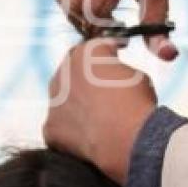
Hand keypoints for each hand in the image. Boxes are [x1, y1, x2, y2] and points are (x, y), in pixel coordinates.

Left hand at [43, 40, 156, 183]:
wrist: (127, 138)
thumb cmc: (136, 104)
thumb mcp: (137, 76)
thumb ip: (119, 71)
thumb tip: (116, 77)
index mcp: (87, 53)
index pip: (95, 48)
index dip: (107, 54)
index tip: (115, 59)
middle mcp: (64, 71)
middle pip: (73, 69)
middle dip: (86, 76)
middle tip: (102, 89)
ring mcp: (54, 100)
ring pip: (63, 97)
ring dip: (76, 101)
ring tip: (97, 115)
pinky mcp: (50, 126)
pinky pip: (60, 124)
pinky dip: (71, 128)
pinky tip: (88, 134)